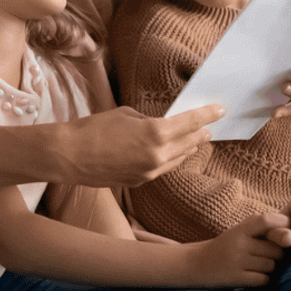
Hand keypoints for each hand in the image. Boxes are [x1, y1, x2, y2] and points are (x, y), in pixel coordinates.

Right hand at [61, 105, 222, 186]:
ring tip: (196, 140)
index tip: (220, 110)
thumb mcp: (126, 114)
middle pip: (190, 142)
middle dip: (201, 133)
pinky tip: (171, 153)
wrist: (70, 157)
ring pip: (179, 158)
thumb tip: (160, 125)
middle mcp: (158, 155)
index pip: (191, 122)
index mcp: (156, 132)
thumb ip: (148, 120)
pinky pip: (163, 168)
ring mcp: (150, 171)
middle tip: (210, 126)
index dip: (208, 115)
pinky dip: (170, 159)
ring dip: (188, 148)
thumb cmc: (94, 129)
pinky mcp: (140, 181)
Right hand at [186, 212, 290, 286]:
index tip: (288, 234)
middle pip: (276, 249)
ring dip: (270, 268)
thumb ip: (264, 230)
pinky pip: (263, 279)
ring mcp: (236, 261)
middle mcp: (238, 243)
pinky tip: (253, 277)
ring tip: (256, 266)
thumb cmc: (227, 246)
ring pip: (271, 265)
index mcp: (240, 229)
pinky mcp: (235, 278)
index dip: (282, 225)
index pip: (267, 220)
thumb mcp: (240, 232)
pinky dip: (263, 280)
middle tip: (266, 256)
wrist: (196, 264)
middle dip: (277, 254)